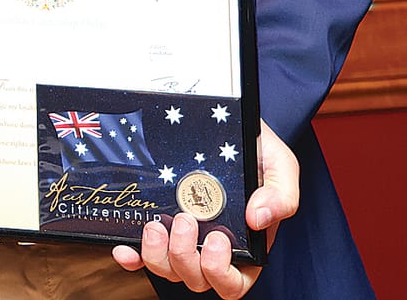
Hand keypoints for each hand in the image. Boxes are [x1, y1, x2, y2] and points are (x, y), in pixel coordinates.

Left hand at [112, 118, 298, 295]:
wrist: (223, 124)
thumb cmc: (255, 152)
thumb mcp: (279, 167)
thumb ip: (281, 195)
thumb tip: (258, 220)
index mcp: (246, 246)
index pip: (233, 283)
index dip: (221, 272)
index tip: (217, 239)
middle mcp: (211, 248)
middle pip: (196, 279)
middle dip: (185, 257)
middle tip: (184, 219)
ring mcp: (181, 239)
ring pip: (167, 270)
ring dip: (157, 255)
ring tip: (156, 224)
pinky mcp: (158, 226)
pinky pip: (140, 256)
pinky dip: (132, 258)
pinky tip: (125, 247)